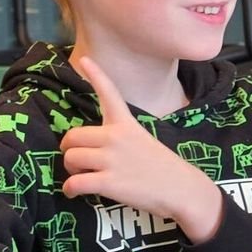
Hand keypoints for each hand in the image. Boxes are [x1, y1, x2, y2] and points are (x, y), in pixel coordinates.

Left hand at [60, 57, 222, 241]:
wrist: (181, 189)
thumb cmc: (162, 169)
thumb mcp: (144, 142)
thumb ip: (119, 139)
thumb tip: (91, 148)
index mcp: (127, 125)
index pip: (110, 95)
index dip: (96, 76)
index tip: (85, 59)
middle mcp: (116, 138)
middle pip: (72, 136)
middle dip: (70, 150)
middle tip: (79, 162)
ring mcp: (112, 159)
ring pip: (70, 159)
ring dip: (71, 171)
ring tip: (83, 177)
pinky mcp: (108, 182)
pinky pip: (74, 183)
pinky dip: (70, 190)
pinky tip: (75, 192)